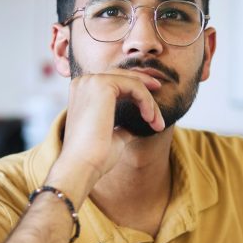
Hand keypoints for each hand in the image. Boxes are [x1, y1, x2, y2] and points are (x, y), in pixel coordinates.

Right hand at [49, 69, 164, 203]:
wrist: (82, 166)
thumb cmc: (95, 157)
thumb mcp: (112, 137)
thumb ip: (121, 127)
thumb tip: (134, 127)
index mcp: (83, 92)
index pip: (115, 81)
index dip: (137, 90)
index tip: (153, 108)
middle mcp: (84, 82)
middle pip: (124, 76)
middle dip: (147, 90)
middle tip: (161, 108)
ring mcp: (91, 81)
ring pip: (132, 82)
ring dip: (149, 102)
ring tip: (156, 123)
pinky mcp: (102, 85)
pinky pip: (135, 86)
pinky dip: (147, 102)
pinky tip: (149, 119)